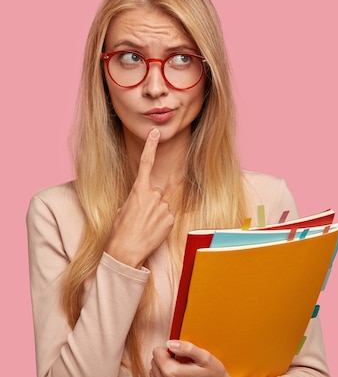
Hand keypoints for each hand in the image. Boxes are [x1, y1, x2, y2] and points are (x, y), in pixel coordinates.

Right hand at [105, 129, 174, 267]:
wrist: (125, 252)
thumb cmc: (119, 232)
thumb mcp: (122, 210)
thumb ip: (136, 199)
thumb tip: (144, 200)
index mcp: (138, 190)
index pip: (146, 163)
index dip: (151, 147)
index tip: (155, 133)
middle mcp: (153, 196)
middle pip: (156, 194)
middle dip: (150, 203)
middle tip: (139, 219)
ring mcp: (164, 207)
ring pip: (162, 206)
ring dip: (155, 214)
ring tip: (144, 227)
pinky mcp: (171, 219)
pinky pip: (167, 218)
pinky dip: (161, 224)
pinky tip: (152, 232)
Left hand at [150, 340, 229, 376]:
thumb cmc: (212, 374)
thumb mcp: (204, 357)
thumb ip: (188, 348)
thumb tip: (171, 342)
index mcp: (172, 372)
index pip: (157, 353)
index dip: (168, 348)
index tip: (178, 351)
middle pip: (155, 361)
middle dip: (166, 357)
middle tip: (181, 360)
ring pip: (154, 370)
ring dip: (164, 366)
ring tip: (180, 367)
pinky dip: (164, 373)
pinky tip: (176, 374)